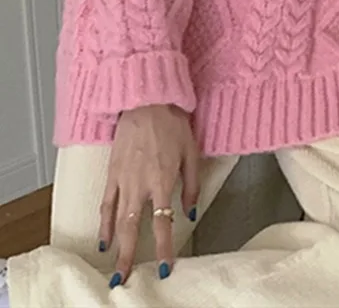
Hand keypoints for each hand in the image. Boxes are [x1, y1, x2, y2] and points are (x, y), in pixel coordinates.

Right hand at [100, 105, 198, 286]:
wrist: (148, 101)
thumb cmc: (173, 123)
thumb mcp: (192, 151)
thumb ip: (191, 184)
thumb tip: (190, 211)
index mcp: (162, 180)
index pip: (162, 222)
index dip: (163, 247)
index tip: (165, 266)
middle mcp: (140, 184)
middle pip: (132, 228)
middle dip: (129, 256)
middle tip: (125, 281)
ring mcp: (123, 179)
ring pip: (116, 220)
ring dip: (114, 246)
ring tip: (113, 268)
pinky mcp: (112, 172)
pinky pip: (105, 202)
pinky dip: (103, 222)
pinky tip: (103, 238)